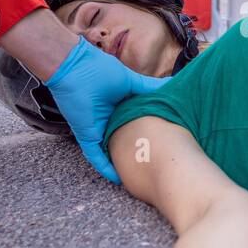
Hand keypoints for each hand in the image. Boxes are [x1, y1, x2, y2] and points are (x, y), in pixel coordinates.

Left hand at [45, 38, 167, 183]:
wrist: (74, 68)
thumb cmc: (98, 70)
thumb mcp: (131, 82)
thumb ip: (150, 88)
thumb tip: (172, 85)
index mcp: (121, 108)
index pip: (137, 126)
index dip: (149, 134)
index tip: (165, 143)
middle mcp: (110, 121)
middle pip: (125, 142)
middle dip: (137, 153)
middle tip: (155, 163)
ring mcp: (98, 130)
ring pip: (112, 152)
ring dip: (122, 164)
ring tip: (139, 176)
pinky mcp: (87, 135)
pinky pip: (96, 156)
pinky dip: (105, 168)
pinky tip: (117, 179)